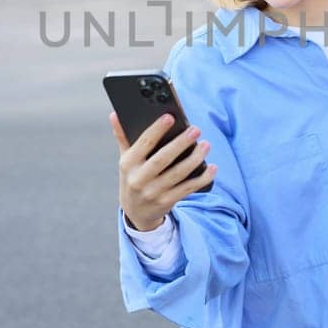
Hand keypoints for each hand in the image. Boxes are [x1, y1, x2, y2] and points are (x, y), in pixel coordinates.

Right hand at [112, 112, 217, 231]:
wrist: (135, 212)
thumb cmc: (133, 177)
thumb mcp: (125, 160)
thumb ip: (123, 137)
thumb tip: (115, 114)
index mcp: (128, 163)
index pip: (144, 143)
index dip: (157, 130)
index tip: (170, 117)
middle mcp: (139, 179)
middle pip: (162, 159)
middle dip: (180, 143)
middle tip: (195, 130)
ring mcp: (153, 192)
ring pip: (177, 174)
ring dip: (194, 159)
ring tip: (205, 145)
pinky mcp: (167, 202)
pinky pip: (187, 188)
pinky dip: (201, 178)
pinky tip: (212, 168)